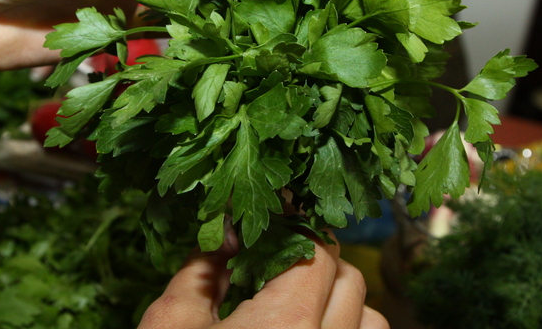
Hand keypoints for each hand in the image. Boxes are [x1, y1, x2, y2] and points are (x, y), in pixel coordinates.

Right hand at [139, 236, 389, 328]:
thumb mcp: (171, 324)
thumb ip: (203, 269)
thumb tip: (227, 233)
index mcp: (286, 323)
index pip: (319, 250)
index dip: (299, 229)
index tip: (279, 222)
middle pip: (351, 280)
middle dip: (320, 262)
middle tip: (283, 262)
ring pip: (370, 321)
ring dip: (344, 303)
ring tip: (303, 304)